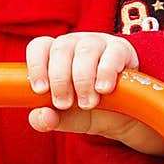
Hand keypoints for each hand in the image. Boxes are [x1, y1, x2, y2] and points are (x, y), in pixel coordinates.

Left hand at [25, 33, 163, 155]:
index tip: (41, 90)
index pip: (39, 46)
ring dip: (82, 79)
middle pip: (60, 49)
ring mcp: (99, 43)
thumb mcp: (67, 119)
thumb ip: (49, 120)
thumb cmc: (91, 111)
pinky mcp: (122, 50)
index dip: (36, 66)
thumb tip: (41, 116)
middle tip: (65, 104)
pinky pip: (112, 54)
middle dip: (60, 80)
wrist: (126, 117)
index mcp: (56, 56)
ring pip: (84, 50)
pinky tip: (104, 89)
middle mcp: (75, 44)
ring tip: (88, 103)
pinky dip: (105, 72)